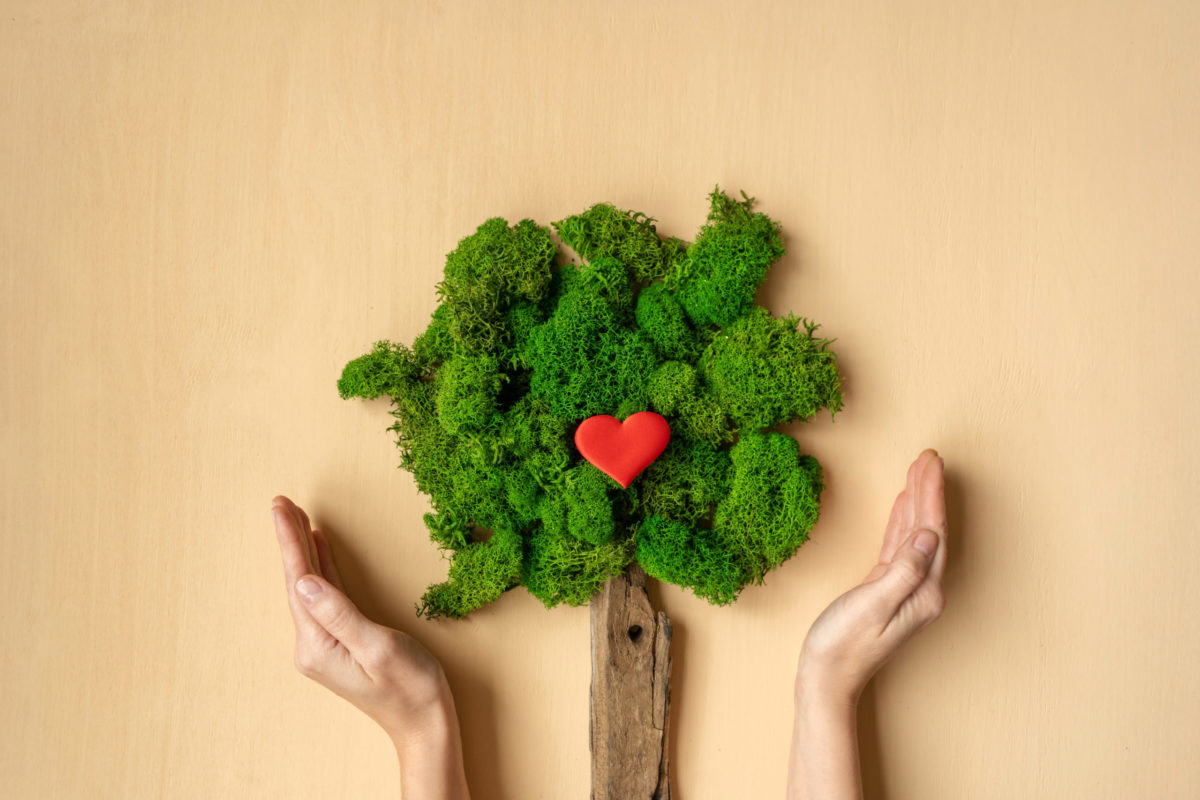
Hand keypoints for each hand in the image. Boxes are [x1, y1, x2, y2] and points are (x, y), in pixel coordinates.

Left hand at [270, 496, 452, 751]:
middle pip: (298, 581)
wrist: (423, 722)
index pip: (300, 582)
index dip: (291, 542)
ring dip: (303, 552)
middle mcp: (313, 646)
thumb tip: (305, 582)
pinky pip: (325, 597)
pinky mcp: (340, 643)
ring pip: (310, 587)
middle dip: (290, 540)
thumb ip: (339, 613)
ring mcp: (326, 645)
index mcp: (318, 645)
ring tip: (295, 518)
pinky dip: (322, 570)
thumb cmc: (409, 686)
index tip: (280, 508)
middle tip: (280, 502)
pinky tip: (319, 552)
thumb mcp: (377, 647)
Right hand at [798, 449, 946, 704]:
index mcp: (924, 592)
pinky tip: (901, 505)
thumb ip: (904, 570)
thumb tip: (927, 534)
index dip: (932, 495)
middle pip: (930, 529)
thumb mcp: (873, 604)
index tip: (930, 463)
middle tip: (927, 457)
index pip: (932, 532)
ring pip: (916, 534)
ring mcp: (906, 590)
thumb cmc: (844, 645)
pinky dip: (902, 521)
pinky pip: (900, 546)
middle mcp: (922, 590)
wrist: (827, 677)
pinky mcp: (887, 589)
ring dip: (917, 501)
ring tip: (917, 471)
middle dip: (928, 491)